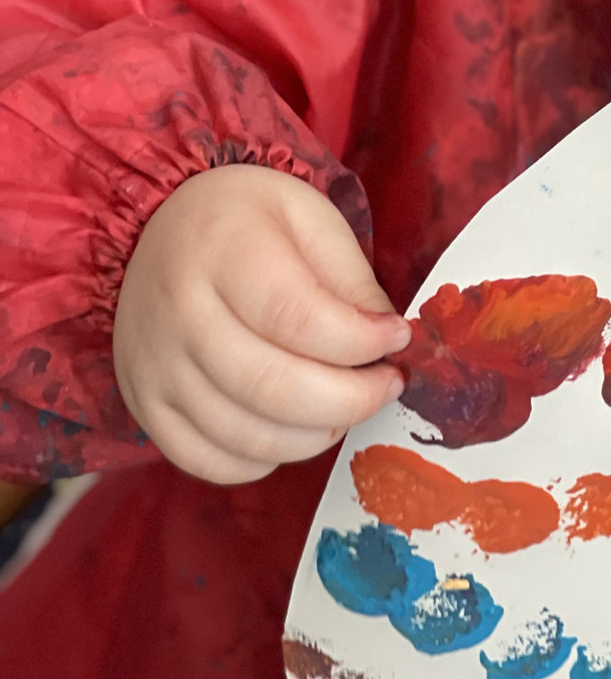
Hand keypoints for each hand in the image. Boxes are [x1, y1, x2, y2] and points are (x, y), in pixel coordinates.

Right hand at [114, 163, 410, 483]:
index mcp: (222, 251)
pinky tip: (294, 427)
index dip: (361, 341)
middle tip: (386, 385)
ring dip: (317, 433)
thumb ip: (350, 279)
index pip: (299, 318)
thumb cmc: (247, 220)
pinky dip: (265, 459)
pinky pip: (210, 461)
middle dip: (352, 398)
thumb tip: (387, 342)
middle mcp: (179, 315)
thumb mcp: (309, 217)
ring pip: (248, 435)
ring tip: (346, 405)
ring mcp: (155, 368)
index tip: (397, 337)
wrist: (160, 227)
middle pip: (274, 388)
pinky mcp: (145, 406)